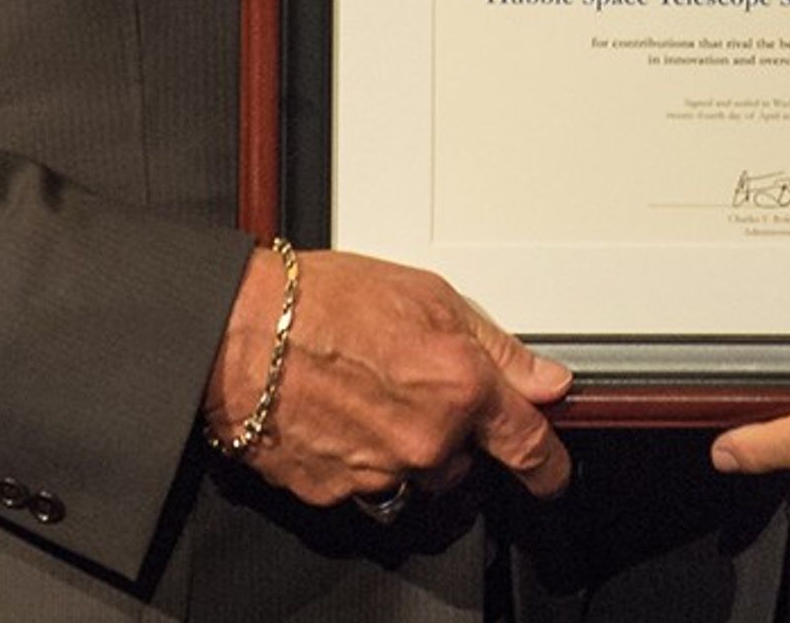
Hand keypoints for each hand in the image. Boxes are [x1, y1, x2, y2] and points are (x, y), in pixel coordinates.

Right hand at [208, 247, 572, 507]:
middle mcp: (426, 441)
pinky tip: (335, 416)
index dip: (548, 465)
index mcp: (459, 389)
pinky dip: (358, 459)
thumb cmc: (320, 302)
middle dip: (450, 432)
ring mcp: (380, 475)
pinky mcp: (334, 494)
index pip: (529, 447)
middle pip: (464, 461)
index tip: (553, 471)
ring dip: (405, 448)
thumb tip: (544, 379)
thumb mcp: (427, 295)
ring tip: (365, 395)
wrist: (237, 332)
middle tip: (409, 384)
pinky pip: (364, 486)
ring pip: (415, 476)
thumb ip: (496, 346)